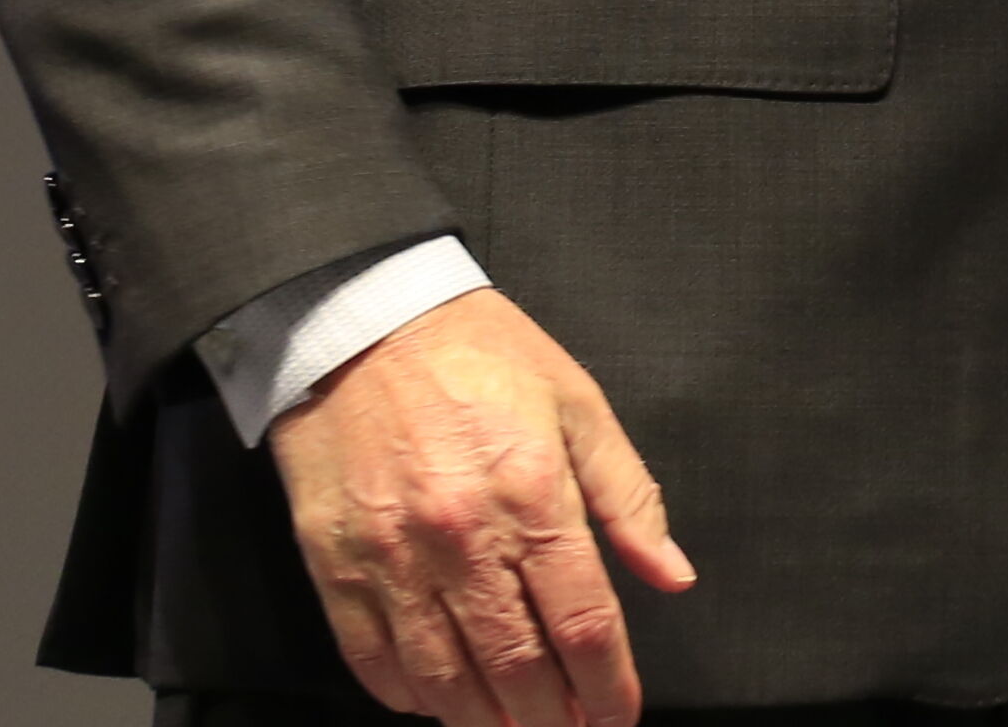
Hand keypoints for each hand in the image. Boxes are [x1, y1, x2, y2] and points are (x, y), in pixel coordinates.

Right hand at [268, 289, 698, 726]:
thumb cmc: (476, 355)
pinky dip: (411, 696)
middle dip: (553, 721)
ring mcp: (392, 558)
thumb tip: (672, 575)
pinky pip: (375, 661)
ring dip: (486, 723)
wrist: (359, 321)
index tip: (617, 719)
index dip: (609, 688)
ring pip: (445, 680)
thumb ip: (628, 497)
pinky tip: (440, 703)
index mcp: (532, 493)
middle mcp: (462, 537)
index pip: (583, 623)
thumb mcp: (576, 403)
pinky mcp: (335, 566)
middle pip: (518, 668)